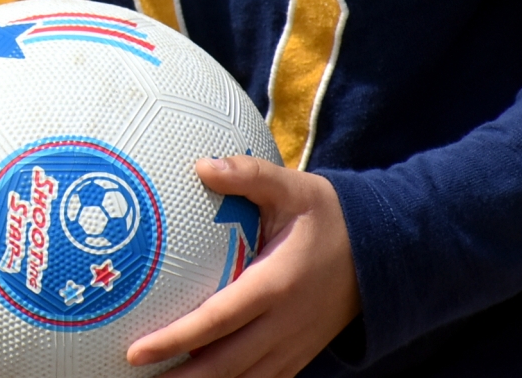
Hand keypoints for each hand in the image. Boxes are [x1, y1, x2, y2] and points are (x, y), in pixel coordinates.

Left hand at [126, 156, 359, 377]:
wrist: (385, 252)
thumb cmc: (329, 216)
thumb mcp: (292, 187)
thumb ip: (248, 175)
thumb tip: (201, 165)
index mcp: (276, 285)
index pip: (217, 320)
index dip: (176, 340)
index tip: (136, 351)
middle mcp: (285, 324)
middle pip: (225, 365)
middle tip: (136, 376)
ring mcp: (295, 345)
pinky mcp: (300, 354)